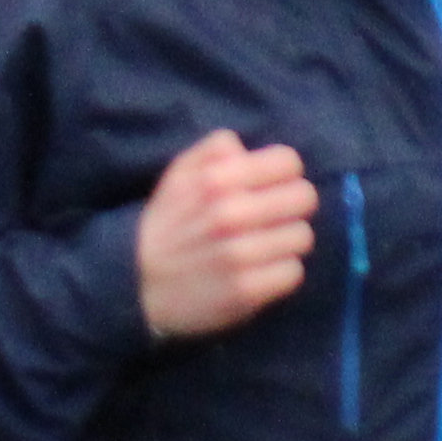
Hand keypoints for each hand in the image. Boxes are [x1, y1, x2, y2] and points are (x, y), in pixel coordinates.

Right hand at [135, 130, 315, 338]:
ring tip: (265, 247)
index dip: (283, 174)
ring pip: (302, 236)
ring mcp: (240, 254)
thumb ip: (214, 150)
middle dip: (291, 207)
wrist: (136, 285)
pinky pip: (293, 272)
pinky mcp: (247, 291)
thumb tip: (247, 149)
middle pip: (305, 198)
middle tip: (273, 219)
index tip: (271, 188)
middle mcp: (231, 213)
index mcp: (218, 179)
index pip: (289, 162)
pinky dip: (280, 273)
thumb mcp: (179, 175)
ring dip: (286, 242)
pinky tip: (260, 272)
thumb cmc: (167, 225)